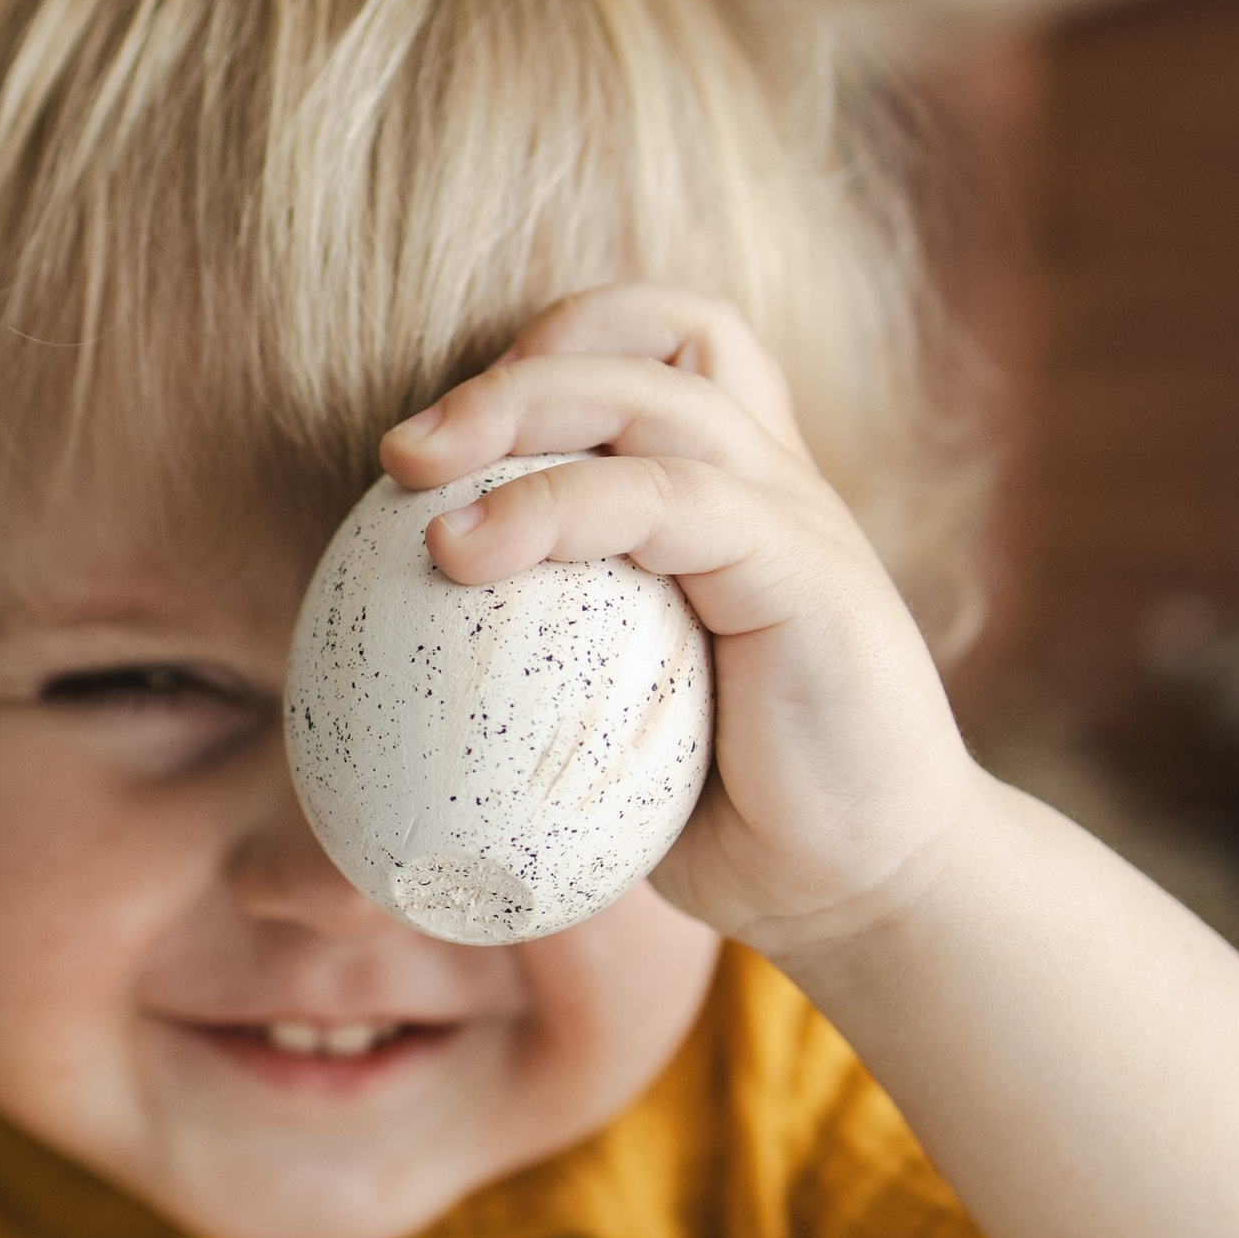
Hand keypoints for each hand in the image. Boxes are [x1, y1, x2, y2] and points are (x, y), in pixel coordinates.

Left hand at [379, 285, 974, 958]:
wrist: (868, 897)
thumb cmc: (727, 825)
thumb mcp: (611, 732)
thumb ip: (533, 674)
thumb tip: (371, 704)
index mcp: (740, 493)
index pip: (673, 344)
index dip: (567, 340)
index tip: (456, 433)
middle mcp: (776, 483)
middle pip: (652, 346)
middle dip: (514, 371)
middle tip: (400, 451)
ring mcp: (798, 521)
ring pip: (656, 401)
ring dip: (518, 414)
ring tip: (412, 482)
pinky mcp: (810, 578)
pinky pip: (671, 501)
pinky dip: (558, 504)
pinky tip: (467, 555)